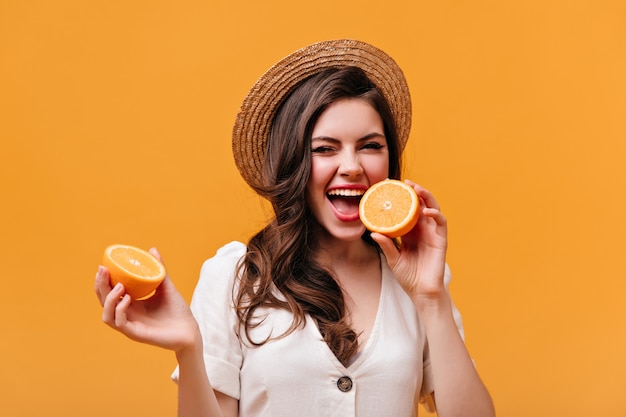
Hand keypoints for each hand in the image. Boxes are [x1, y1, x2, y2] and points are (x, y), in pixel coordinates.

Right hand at [94, 248, 199, 352]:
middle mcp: (127, 316)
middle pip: (104, 302)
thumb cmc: (178, 311)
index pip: (109, 294)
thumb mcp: (166, 286)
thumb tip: (152, 249)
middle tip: (103, 271)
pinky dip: (120, 310)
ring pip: (107, 315)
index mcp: (130, 305)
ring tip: (120, 286)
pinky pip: (120, 323)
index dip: (102, 281)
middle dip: (100, 286)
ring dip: (109, 299)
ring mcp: (130, 326)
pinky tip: (128, 298)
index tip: (104, 266)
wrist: (190, 331)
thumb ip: (159, 270)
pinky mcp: (136, 334)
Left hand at [371, 181, 447, 302]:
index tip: (389, 186)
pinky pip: (440, 223)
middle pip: (420, 204)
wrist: (421, 292)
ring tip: (417, 189)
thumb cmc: (408, 276)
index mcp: (410, 231)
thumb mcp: (393, 259)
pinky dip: (435, 214)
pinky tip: (427, 211)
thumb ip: (386, 246)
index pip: (406, 209)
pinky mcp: (441, 240)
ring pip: (432, 208)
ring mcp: (432, 233)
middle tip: (405, 182)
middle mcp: (422, 229)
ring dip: (426, 197)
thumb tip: (373, 233)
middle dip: (415, 191)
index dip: (401, 197)